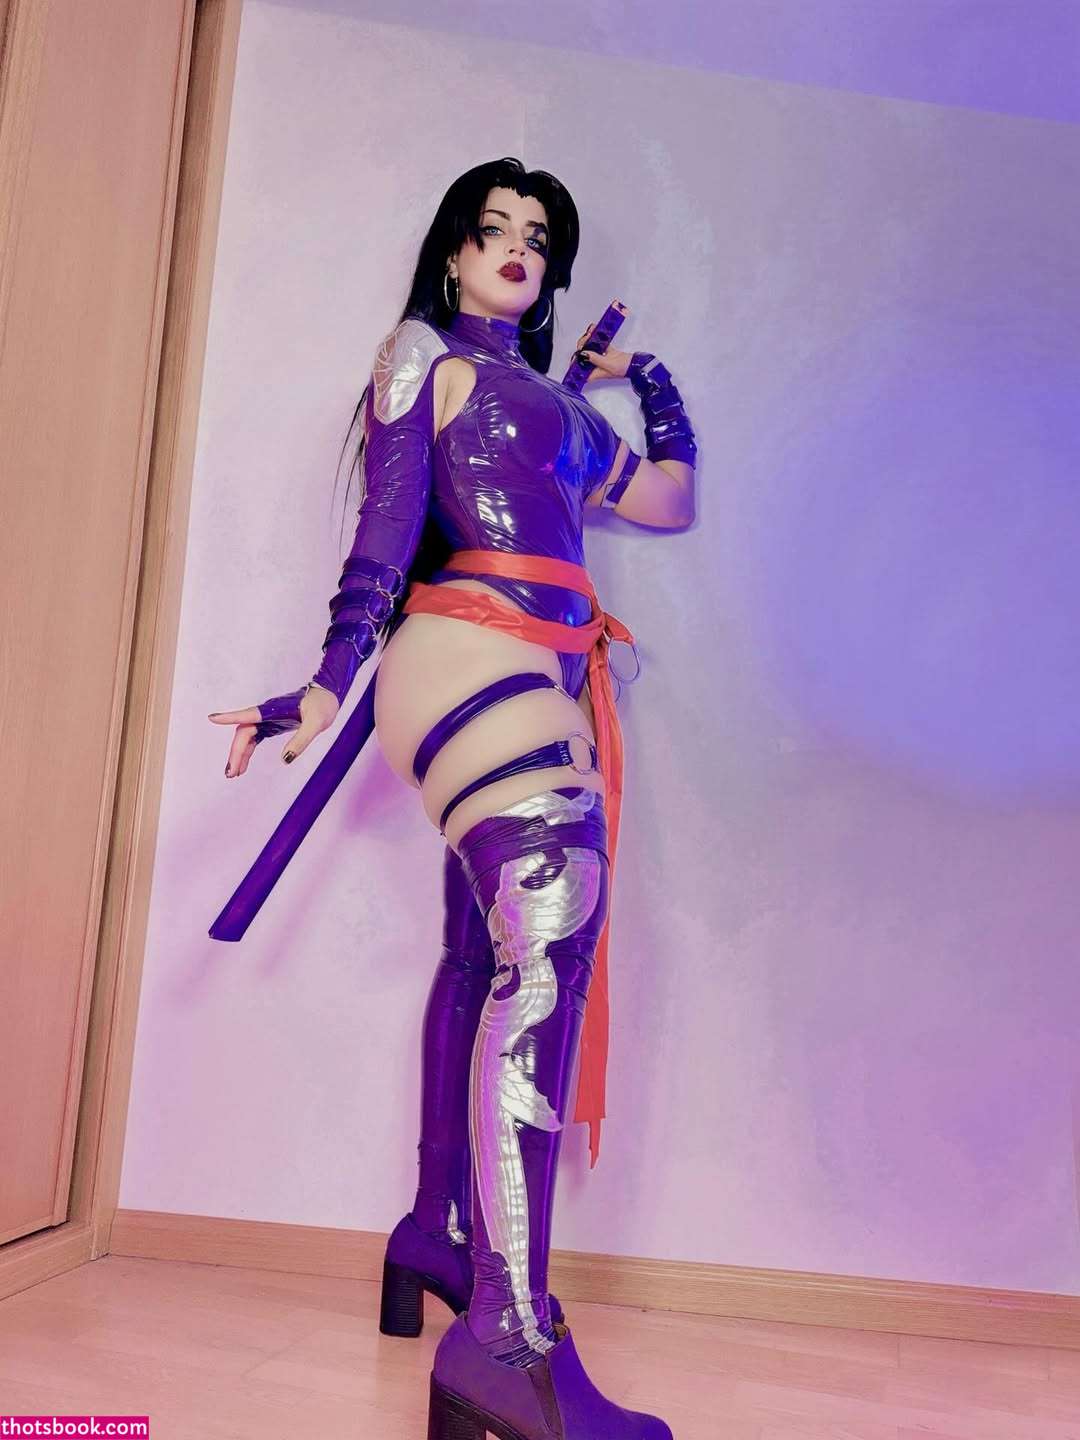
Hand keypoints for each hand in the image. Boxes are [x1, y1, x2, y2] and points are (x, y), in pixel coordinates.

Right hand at [208, 683, 340, 777]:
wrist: (329, 696)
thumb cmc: (323, 705)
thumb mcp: (316, 724)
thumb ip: (301, 741)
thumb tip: (285, 760)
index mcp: (273, 710)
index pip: (247, 715)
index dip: (229, 717)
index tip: (212, 718)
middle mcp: (267, 714)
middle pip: (244, 733)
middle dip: (235, 752)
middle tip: (230, 773)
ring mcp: (268, 720)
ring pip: (247, 737)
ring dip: (238, 754)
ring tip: (232, 774)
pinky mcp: (273, 725)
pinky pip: (255, 740)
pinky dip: (247, 753)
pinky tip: (243, 766)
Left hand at [574, 323, 631, 383]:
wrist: (636, 364)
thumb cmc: (624, 369)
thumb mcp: (608, 364)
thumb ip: (595, 359)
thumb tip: (584, 353)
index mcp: (593, 373)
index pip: (578, 370)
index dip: (574, 362)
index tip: (576, 352)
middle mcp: (595, 367)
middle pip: (582, 356)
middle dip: (582, 345)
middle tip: (587, 337)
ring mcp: (600, 359)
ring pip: (589, 348)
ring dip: (588, 339)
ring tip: (591, 331)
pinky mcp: (606, 352)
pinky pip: (599, 343)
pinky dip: (597, 337)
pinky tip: (595, 330)